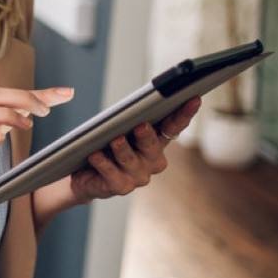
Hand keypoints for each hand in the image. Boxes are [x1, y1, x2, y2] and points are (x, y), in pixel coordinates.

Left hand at [68, 96, 201, 203]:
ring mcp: (137, 176)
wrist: (85, 176)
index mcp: (155, 141)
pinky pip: (112, 174)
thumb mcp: (110, 126)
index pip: (173, 127)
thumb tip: (83, 90)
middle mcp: (150, 160)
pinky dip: (103, 163)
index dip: (184, 114)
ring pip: (131, 160)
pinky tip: (95, 155)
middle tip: (141, 125)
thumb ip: (115, 113)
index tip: (193, 99)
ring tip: (115, 139)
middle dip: (147, 136)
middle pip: (153, 146)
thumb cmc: (103, 146)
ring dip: (123, 149)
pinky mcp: (120, 187)